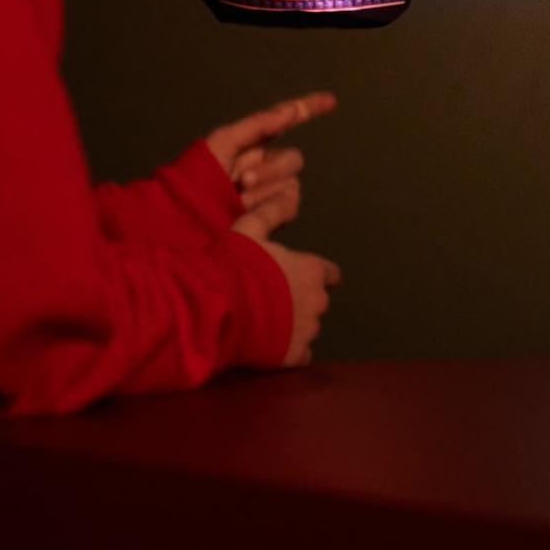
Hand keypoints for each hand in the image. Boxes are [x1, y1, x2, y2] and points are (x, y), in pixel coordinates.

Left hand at [205, 92, 335, 215]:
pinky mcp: (273, 214)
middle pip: (292, 159)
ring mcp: (270, 190)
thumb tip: (291, 109)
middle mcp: (264, 165)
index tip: (330, 100)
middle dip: (272, 169)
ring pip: (292, 182)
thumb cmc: (199, 176)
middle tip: (244, 179)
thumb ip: (260, 124)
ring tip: (239, 197)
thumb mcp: (224, 142)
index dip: (308, 109)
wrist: (190, 214)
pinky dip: (270, 203)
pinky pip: (290, 202)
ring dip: (266, 189)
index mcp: (251, 143)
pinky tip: (247, 209)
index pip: (286, 122)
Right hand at [233, 212, 341, 366]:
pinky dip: (289, 348)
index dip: (319, 273)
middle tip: (275, 294)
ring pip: (309, 326)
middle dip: (302, 297)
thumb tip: (291, 195)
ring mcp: (306, 330)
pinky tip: (271, 340)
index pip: (330, 273)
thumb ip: (273, 212)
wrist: (219, 306)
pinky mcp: (293, 354)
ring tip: (267, 315)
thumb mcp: (250, 227)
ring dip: (294, 322)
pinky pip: (300, 353)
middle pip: (318, 300)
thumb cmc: (235, 263)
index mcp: (310, 270)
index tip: (308, 275)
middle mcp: (316, 301)